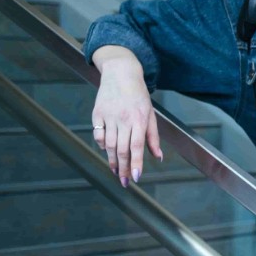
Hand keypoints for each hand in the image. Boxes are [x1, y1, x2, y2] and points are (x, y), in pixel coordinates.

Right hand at [91, 46, 161, 186]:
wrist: (121, 73)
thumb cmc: (139, 96)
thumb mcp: (151, 114)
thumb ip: (153, 137)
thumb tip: (158, 157)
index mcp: (139, 119)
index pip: (137, 146)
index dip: (135, 163)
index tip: (135, 178)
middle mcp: (123, 119)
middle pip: (121, 149)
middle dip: (122, 168)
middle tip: (123, 182)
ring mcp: (109, 116)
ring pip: (109, 145)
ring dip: (112, 161)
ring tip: (116, 172)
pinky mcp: (97, 114)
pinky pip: (98, 135)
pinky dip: (102, 145)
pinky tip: (107, 151)